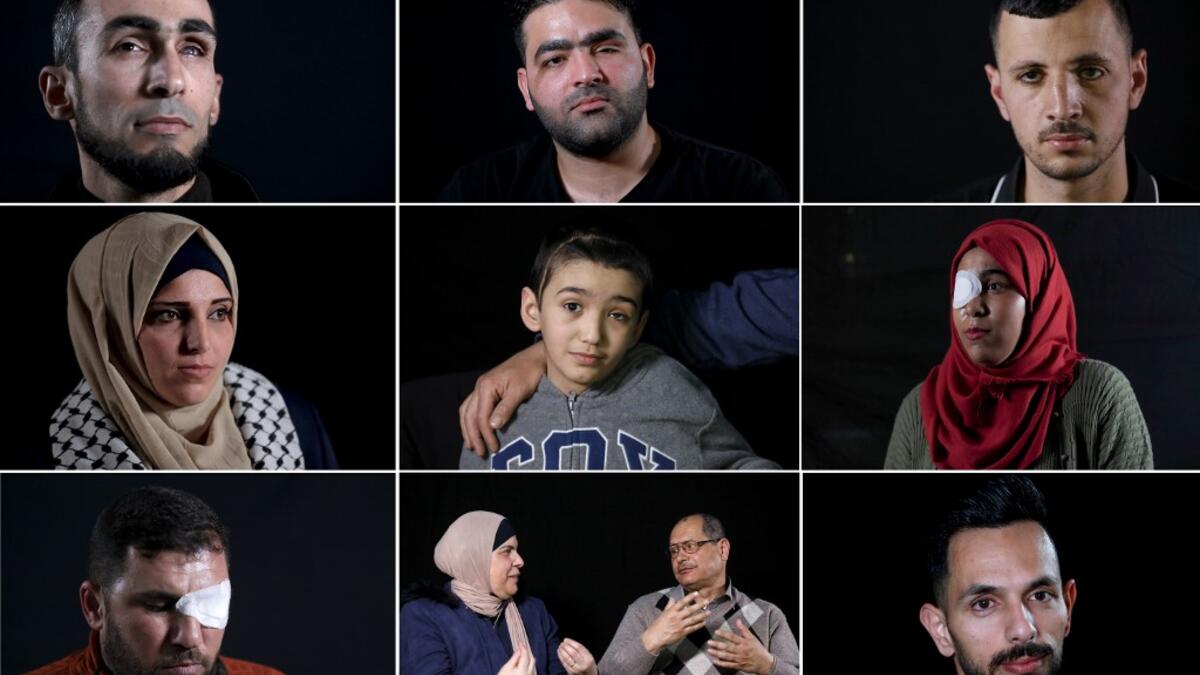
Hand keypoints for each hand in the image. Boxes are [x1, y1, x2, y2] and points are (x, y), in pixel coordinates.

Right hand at [460, 342, 545, 456]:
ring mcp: (481, 387)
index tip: (494, 448)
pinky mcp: (486, 389)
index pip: (481, 417)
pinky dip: (470, 420)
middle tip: (480, 452)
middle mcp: (479, 386)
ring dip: (468, 429)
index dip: (486, 435)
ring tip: (471, 445)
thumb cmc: (529, 372)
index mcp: (486, 386)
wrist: (535, 358)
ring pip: (466, 411)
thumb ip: (505, 409)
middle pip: (469, 416)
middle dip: (473, 436)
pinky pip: (471, 406)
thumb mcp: (519, 391)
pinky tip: (474, 428)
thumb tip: (492, 426)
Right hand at [497, 645, 536, 674]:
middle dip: (528, 652)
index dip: (523, 648)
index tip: (520, 643)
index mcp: (523, 670)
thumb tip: (519, 650)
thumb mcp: (506, 668)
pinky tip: (523, 663)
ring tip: (522, 654)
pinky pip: (531, 670)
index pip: (526, 655)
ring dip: (529, 658)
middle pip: (532, 660)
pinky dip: (528, 664)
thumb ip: (514, 658)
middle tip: (522, 648)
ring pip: (532, 665)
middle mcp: (529, 674)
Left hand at [557, 638, 596, 674]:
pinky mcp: (570, 673)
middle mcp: (582, 664)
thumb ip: (581, 650)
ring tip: (560, 646)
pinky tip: (559, 652)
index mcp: (588, 659)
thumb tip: (569, 642)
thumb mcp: (589, 657)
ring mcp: (576, 669)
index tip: (566, 639)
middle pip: (572, 652)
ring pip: (567, 658)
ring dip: (562, 651)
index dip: (571, 642)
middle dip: (566, 646)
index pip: (579, 648)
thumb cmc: (588, 665)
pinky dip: (560, 656)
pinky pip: (564, 663)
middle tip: (562, 643)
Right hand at [640, 592, 710, 654]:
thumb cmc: (657, 626)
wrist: (654, 638)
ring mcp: (680, 626)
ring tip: (709, 612)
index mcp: (671, 612)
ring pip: (693, 619)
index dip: (689, 597)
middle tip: (706, 601)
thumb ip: (669, 606)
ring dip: (702, 615)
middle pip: (690, 610)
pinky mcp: (682, 633)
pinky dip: (698, 625)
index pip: (682, 602)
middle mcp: (676, 618)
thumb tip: (673, 598)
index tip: (696, 593)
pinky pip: (692, 628)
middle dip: (699, 605)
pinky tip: (703, 622)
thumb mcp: (662, 614)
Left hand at [706, 619, 773, 674]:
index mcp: (744, 643)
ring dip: (717, 653)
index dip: (724, 634)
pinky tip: (715, 661)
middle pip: (727, 647)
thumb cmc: (759, 650)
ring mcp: (739, 659)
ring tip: (710, 650)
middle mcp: (741, 651)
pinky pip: (729, 665)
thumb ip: (744, 629)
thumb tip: (738, 621)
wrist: (765, 663)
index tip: (716, 632)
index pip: (732, 637)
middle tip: (709, 642)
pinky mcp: (739, 666)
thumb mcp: (753, 638)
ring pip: (726, 656)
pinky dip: (721, 663)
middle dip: (717, 644)